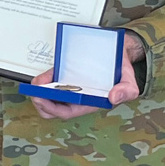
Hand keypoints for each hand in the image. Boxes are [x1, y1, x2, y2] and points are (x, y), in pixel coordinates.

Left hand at [26, 30, 144, 120]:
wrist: (120, 53)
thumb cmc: (121, 71)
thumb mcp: (129, 83)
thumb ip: (126, 91)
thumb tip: (113, 97)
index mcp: (89, 102)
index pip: (67, 112)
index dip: (53, 109)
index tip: (43, 100)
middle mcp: (77, 96)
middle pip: (53, 107)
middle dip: (41, 103)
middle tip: (35, 93)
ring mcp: (70, 86)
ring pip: (48, 95)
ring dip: (39, 91)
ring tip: (35, 84)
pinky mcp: (66, 74)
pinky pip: (51, 80)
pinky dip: (44, 79)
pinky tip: (41, 77)